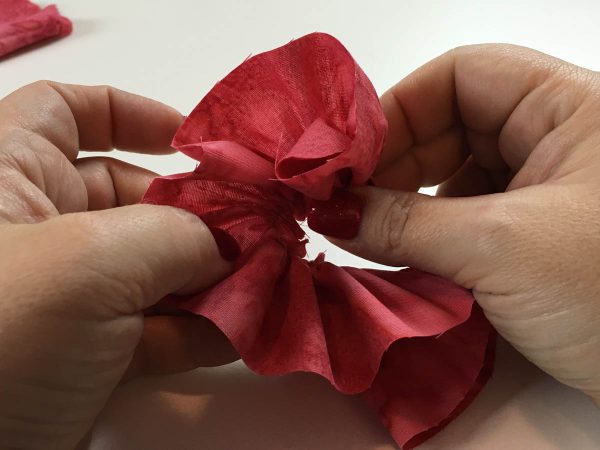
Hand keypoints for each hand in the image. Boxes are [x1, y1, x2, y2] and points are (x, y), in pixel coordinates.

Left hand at [0, 81, 237, 448]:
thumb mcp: (89, 263)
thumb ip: (176, 236)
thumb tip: (231, 241)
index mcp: (6, 174)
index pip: (67, 112)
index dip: (133, 114)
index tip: (194, 142)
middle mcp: (33, 229)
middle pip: (133, 197)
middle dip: (199, 216)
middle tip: (257, 234)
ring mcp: (61, 295)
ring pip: (150, 268)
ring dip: (209, 278)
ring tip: (263, 283)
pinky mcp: (81, 353)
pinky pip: (150, 329)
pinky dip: (195, 329)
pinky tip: (237, 330)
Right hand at [334, 45, 599, 405]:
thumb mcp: (502, 248)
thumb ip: (406, 225)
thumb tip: (330, 213)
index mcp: (567, 108)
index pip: (462, 76)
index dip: (398, 109)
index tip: (348, 159)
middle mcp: (552, 141)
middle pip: (447, 127)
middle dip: (392, 164)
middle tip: (342, 205)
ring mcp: (539, 193)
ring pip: (449, 178)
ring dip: (401, 205)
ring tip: (363, 236)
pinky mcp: (527, 239)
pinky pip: (459, 221)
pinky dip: (423, 237)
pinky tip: (396, 258)